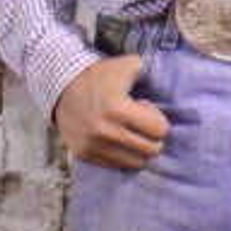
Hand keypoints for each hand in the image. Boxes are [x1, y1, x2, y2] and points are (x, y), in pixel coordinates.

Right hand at [52, 55, 170, 170]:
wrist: (62, 88)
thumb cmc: (100, 76)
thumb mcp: (128, 65)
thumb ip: (151, 72)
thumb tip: (168, 83)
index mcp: (117, 109)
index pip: (160, 131)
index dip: (158, 120)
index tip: (146, 110)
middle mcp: (105, 132)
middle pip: (151, 150)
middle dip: (152, 137)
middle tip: (140, 124)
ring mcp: (93, 146)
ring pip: (135, 162)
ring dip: (139, 149)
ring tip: (129, 132)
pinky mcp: (84, 154)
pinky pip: (116, 166)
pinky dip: (122, 156)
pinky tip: (116, 139)